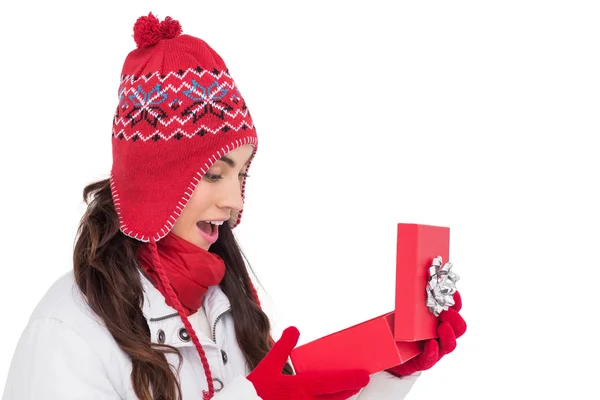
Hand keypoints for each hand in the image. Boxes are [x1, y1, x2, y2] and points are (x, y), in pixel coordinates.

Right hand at [247, 326, 369, 399]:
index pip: (331, 383)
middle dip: (349, 389)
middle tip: (360, 382)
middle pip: (335, 398)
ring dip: (339, 399)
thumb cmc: (255, 392)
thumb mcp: (267, 365)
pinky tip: (327, 399)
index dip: (350, 379)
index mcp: (299, 388)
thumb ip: (283, 346)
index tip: (364, 375)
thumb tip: (294, 329)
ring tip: (346, 392)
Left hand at [387, 291, 466, 376]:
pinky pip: (431, 358)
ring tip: (443, 326)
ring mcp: (436, 349)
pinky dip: (432, 351)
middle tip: (446, 311)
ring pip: (450, 344)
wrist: (395, 352)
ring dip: (448, 334)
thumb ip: (412, 298)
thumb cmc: (406, 329)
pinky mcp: (425, 360)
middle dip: (455, 318)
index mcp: (441, 321)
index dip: (456, 300)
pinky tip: (431, 344)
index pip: (455, 310)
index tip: (453, 290)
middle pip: (458, 328)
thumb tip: (410, 276)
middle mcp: (442, 335)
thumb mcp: (409, 312)